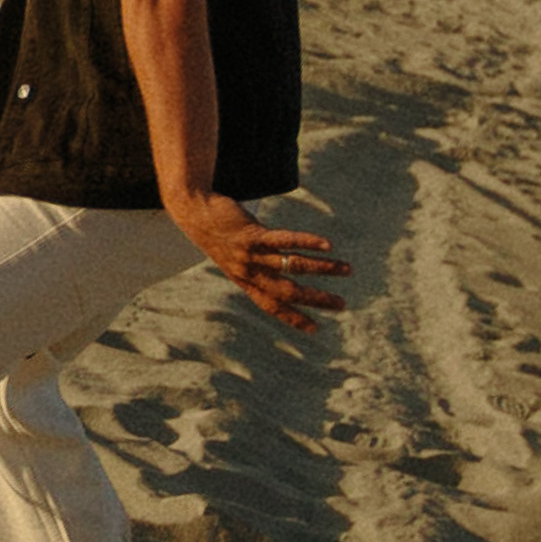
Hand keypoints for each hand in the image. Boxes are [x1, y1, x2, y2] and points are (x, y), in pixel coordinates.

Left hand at [168, 193, 349, 332]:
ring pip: (292, 266)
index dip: (294, 319)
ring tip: (347, 270)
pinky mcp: (253, 235)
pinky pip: (285, 241)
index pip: (272, 307)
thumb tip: (277, 268)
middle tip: (342, 305)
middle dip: (316, 300)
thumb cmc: (217, 233)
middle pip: (288, 292)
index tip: (315, 330)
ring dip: (323, 269)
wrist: (193, 211)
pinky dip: (308, 243)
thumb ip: (255, 265)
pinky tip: (327, 245)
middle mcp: (249, 273)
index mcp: (246, 282)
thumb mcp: (234, 256)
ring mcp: (251, 255)